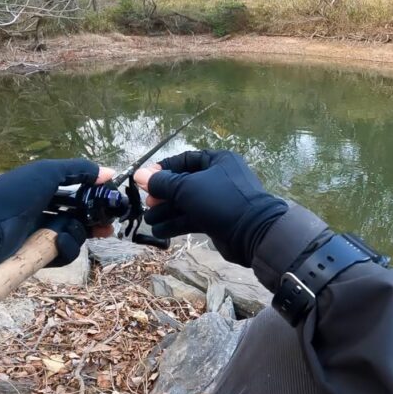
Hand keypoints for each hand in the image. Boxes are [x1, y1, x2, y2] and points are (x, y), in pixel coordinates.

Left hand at [0, 159, 114, 276]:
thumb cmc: (15, 194)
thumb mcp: (47, 172)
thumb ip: (79, 170)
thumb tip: (110, 172)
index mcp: (44, 189)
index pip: (76, 194)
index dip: (94, 198)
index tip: (110, 204)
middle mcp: (43, 210)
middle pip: (78, 218)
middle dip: (94, 222)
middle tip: (107, 227)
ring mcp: (40, 234)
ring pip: (73, 237)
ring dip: (76, 235)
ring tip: (66, 233)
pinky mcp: (38, 255)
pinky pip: (61, 254)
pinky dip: (63, 249)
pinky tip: (58, 243)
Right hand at [134, 150, 287, 266]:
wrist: (253, 233)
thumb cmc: (221, 201)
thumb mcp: (187, 188)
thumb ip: (162, 183)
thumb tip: (139, 175)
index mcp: (217, 161)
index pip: (184, 160)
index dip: (163, 169)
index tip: (145, 180)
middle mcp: (218, 178)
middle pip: (184, 183)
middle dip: (164, 194)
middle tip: (148, 203)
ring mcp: (219, 200)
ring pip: (187, 203)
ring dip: (167, 211)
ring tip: (149, 220)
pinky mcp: (217, 220)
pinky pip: (193, 218)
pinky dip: (177, 223)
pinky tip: (160, 231)